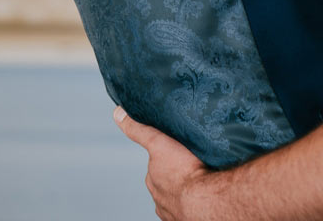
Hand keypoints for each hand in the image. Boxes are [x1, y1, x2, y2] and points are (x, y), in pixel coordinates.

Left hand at [114, 106, 215, 220]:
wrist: (205, 200)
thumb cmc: (184, 170)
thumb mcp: (158, 142)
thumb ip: (138, 130)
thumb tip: (117, 113)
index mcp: (153, 180)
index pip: (156, 166)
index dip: (166, 157)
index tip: (179, 151)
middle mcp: (160, 198)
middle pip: (167, 182)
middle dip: (176, 174)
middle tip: (192, 163)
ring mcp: (174, 211)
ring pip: (178, 196)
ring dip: (187, 189)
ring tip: (201, 178)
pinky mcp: (187, 219)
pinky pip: (190, 209)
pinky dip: (194, 202)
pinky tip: (203, 194)